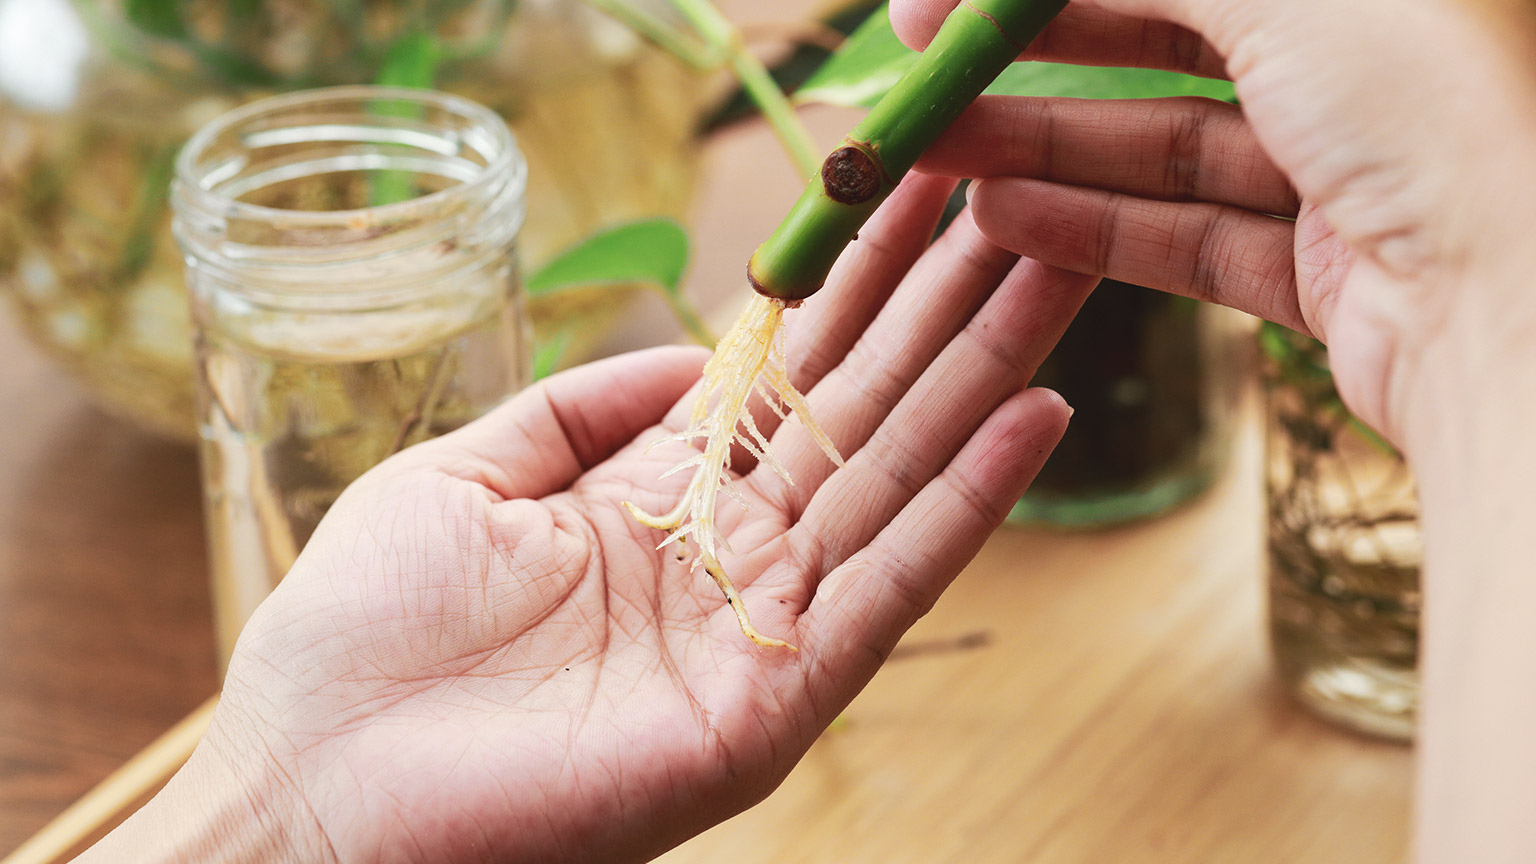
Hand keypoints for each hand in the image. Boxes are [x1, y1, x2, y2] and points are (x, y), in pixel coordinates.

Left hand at [87, 177, 1096, 862]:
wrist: (319, 788)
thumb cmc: (366, 635)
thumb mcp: (467, 474)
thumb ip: (580, 407)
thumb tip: (697, 344)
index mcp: (656, 498)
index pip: (785, 374)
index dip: (853, 282)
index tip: (919, 190)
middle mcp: (727, 555)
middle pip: (862, 411)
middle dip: (943, 305)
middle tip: (1030, 203)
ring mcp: (760, 626)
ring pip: (897, 479)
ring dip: (983, 376)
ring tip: (1060, 273)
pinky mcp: (776, 699)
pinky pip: (888, 588)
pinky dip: (965, 504)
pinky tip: (1032, 415)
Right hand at [894, 0, 1535, 447]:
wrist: (1518, 306)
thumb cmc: (1427, 102)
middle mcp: (1367, 56)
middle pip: (1170, 35)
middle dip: (1035, 50)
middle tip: (925, 65)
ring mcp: (1348, 166)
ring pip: (1166, 145)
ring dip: (1046, 143)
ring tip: (938, 151)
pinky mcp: (1326, 268)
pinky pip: (1189, 234)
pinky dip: (1095, 226)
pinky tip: (1001, 216)